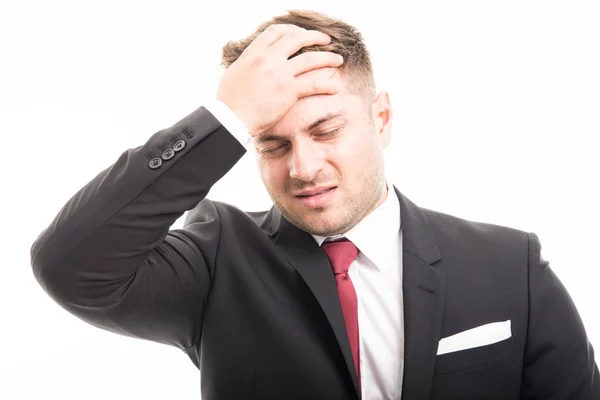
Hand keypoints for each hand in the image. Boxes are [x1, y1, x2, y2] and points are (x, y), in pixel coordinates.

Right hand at [216, 24, 343, 136]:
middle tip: (326, 41)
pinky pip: (314, 84)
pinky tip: (336, 86)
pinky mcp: (288, 91)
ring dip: (328, 58)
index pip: (276, 32)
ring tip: (338, 60)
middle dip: (314, 37)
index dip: (292, 30)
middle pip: (296, 39)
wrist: (230, 119)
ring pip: (310, 59)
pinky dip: (328, 84)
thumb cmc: (229, 101)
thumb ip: (249, 63)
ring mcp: (280, 74)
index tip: (301, 35)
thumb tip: (254, 61)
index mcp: (254, 52)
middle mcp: (268, 59)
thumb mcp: (234, 72)